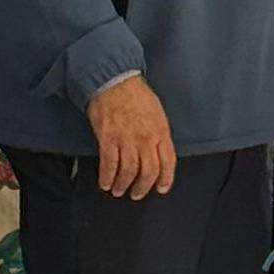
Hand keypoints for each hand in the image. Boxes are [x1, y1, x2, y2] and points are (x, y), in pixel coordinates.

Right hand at [88, 71, 177, 197]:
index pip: (168, 162)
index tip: (161, 188)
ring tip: (119, 189)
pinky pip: (109, 165)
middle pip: (148, 172)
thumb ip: (159, 133)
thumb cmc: (135, 93)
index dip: (165, 179)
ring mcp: (127, 140)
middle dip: (143, 187)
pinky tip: (105, 182)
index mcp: (161, 131)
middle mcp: (146, 139)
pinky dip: (107, 177)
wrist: (114, 80)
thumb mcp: (157, 112)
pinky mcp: (108, 139)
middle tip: (137, 193)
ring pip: (129, 172)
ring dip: (123, 185)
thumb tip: (158, 150)